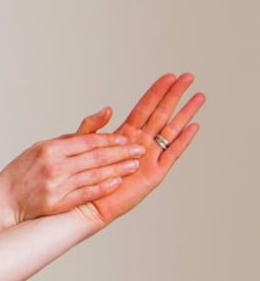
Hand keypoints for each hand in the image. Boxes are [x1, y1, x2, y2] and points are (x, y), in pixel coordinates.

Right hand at [0, 109, 153, 222]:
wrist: (2, 201)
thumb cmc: (23, 172)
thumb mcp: (43, 147)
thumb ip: (76, 135)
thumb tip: (106, 113)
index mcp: (49, 149)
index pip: (88, 141)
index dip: (110, 140)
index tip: (127, 139)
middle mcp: (53, 167)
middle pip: (95, 158)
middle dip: (121, 153)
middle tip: (139, 150)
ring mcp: (55, 186)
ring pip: (94, 176)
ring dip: (117, 170)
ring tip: (134, 166)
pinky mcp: (56, 204)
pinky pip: (86, 194)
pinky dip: (103, 188)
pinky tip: (117, 183)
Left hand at [78, 72, 202, 226]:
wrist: (85, 204)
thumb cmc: (81, 177)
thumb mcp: (81, 146)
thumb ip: (92, 127)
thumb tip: (108, 108)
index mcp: (124, 135)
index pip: (144, 108)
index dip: (156, 92)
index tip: (168, 76)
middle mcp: (140, 143)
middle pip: (161, 114)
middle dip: (174, 95)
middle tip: (188, 77)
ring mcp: (149, 157)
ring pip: (172, 130)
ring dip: (185, 113)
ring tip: (199, 96)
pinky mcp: (155, 173)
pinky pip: (172, 153)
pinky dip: (183, 140)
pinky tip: (194, 126)